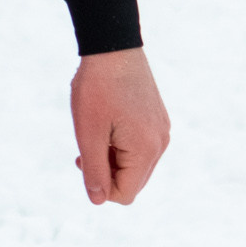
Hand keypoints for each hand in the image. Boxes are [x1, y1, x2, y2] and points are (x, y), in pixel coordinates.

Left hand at [71, 48, 169, 206]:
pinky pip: (141, 148)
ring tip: (96, 134)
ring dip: (113, 159)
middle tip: (85, 150)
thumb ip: (94, 170)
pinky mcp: (158, 119)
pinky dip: (122, 146)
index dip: (100, 188)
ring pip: (136, 165)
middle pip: (133, 182)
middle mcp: (161, 143)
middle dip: (107, 174)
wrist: (113, 45)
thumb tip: (98, 201)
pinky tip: (108, 124)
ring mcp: (162, 130)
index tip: (83, 161)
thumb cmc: (96, 88)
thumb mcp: (89, 133)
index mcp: (146, 149)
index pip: (125, 194)